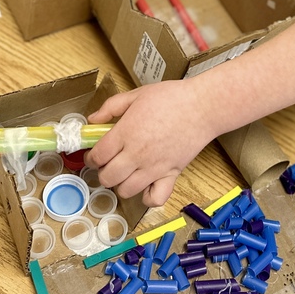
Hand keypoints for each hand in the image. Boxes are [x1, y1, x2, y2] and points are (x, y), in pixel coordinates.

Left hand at [85, 79, 215, 207]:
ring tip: (126, 172)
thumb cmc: (172, 97)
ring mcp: (154, 168)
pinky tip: (146, 184)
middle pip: (107, 177)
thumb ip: (111, 107)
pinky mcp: (171, 175)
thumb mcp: (137, 94)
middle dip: (103, 171)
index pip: (98, 156)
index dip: (91, 157)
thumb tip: (92, 120)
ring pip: (125, 190)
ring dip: (121, 184)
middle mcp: (137, 154)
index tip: (95, 153)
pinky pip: (154, 199)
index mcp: (126, 133)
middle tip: (109, 162)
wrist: (202, 106)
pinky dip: (147, 197)